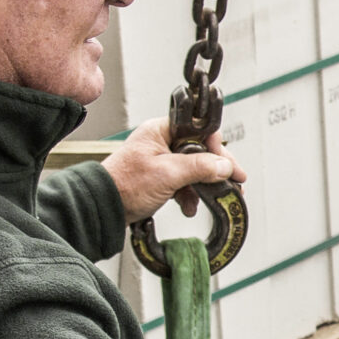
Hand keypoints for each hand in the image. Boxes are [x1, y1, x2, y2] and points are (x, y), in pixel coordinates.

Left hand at [101, 119, 246, 224]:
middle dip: (216, 169)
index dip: (217, 147)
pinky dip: (190, 195)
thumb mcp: (167, 173)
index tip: (230, 165)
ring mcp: (161, 161)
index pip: (199, 130)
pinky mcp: (160, 178)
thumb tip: (224, 166)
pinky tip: (190, 206)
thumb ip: (199, 167)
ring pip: (194, 168)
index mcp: (160, 131)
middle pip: (200, 150)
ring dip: (204, 185)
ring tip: (216, 197)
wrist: (104, 208)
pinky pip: (184, 182)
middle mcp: (162, 142)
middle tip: (235, 180)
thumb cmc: (124, 185)